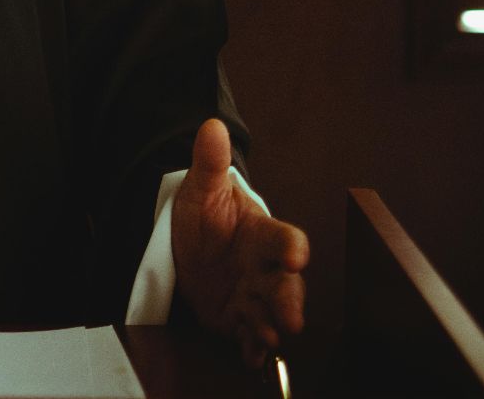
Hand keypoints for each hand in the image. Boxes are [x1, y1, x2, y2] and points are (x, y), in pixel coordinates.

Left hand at [171, 119, 309, 366]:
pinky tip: (252, 357)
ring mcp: (252, 295)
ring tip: (270, 338)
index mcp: (262, 234)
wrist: (187, 242)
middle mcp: (264, 268)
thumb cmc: (205, 214)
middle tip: (292, 318)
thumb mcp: (201, 188)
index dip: (292, 247)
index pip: (284, 239)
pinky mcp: (236, 317)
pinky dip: (252, 347)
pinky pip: (248, 334)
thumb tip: (211, 126)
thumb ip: (210, 163)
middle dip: (290, 301)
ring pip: (270, 313)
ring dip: (271, 327)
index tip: (296, 253)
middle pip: (286, 285)